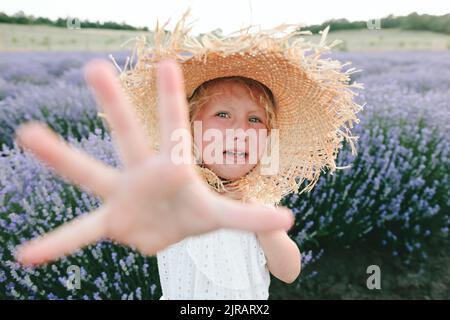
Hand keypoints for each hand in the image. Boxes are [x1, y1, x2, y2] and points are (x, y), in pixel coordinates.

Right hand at [14, 58, 293, 265]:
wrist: (170, 232)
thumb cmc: (196, 213)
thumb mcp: (223, 217)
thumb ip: (251, 218)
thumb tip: (289, 219)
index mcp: (174, 166)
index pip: (176, 128)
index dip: (173, 99)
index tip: (167, 62)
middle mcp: (144, 173)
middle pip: (128, 134)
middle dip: (114, 103)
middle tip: (95, 65)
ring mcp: (123, 196)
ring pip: (90, 172)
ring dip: (61, 155)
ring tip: (28, 133)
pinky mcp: (112, 223)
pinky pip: (80, 232)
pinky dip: (58, 243)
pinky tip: (26, 256)